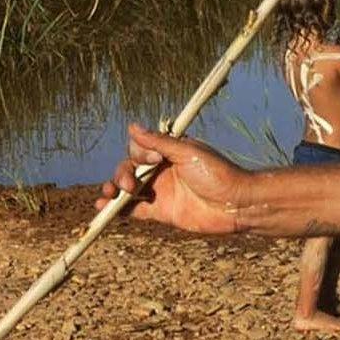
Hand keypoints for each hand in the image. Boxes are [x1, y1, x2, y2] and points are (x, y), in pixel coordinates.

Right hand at [98, 124, 249, 235]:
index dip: (139, 153)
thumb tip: (131, 127)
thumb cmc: (217, 173)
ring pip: (127, 189)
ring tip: (106, 196)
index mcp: (167, 152)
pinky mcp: (160, 212)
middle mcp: (160, 170)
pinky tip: (104, 208)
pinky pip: (134, 210)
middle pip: (128, 168)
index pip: (139, 149)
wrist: (236, 204)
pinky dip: (118, 210)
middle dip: (122, 174)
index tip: (154, 158)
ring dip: (114, 189)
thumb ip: (158, 142)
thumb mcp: (187, 153)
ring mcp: (159, 191)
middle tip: (131, 184)